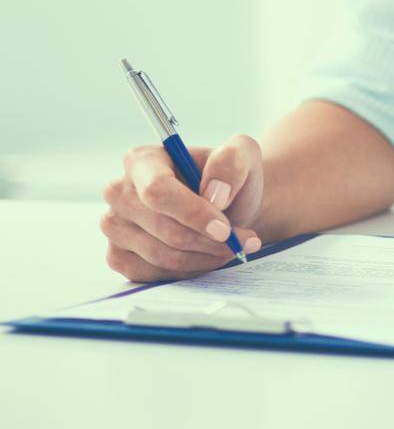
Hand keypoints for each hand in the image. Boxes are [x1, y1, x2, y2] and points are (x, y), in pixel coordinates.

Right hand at [100, 135, 264, 281]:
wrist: (225, 206)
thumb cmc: (226, 178)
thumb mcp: (241, 154)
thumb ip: (231, 161)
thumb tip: (214, 192)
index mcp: (142, 160)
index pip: (157, 191)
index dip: (191, 213)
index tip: (224, 229)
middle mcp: (120, 193)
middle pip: (161, 228)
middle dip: (206, 240)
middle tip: (240, 242)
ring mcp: (116, 227)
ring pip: (161, 255)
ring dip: (203, 257)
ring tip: (232, 247)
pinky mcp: (119, 256)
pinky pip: (155, 274)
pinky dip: (189, 270)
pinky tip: (209, 256)